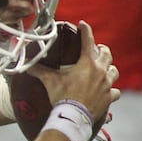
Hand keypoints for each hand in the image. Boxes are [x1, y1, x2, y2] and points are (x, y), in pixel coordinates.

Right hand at [30, 22, 119, 140]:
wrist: (74, 116)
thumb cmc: (62, 96)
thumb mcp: (50, 81)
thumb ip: (38, 70)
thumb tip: (26, 63)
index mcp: (87, 63)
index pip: (87, 41)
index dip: (85, 30)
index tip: (83, 24)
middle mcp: (100, 71)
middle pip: (106, 54)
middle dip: (102, 50)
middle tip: (96, 49)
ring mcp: (107, 85)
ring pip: (114, 71)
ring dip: (109, 68)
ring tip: (104, 69)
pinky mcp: (109, 97)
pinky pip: (115, 91)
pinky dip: (111, 90)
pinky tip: (108, 91)